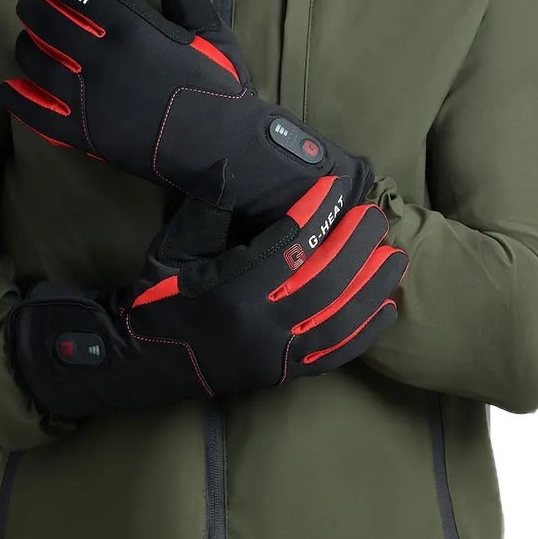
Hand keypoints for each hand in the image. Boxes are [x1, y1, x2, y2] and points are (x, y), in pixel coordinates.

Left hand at [1, 0, 374, 231]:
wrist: (220, 149)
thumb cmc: (221, 90)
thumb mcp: (214, 36)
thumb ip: (189, 1)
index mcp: (133, 29)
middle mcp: (102, 58)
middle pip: (49, 22)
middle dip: (33, 4)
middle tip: (29, 0)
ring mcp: (88, 97)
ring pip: (37, 63)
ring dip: (25, 45)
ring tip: (25, 39)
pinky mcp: (84, 133)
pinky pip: (37, 113)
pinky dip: (19, 99)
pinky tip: (10, 88)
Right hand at [8, 162, 406, 421]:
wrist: (143, 359)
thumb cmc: (158, 295)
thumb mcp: (173, 249)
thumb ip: (207, 209)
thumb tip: (234, 164)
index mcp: (230, 290)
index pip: (287, 247)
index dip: (316, 213)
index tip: (336, 187)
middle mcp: (259, 325)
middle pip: (323, 280)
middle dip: (355, 244)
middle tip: (376, 215)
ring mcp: (275, 355)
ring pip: (338, 319)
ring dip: (371, 287)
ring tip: (394, 256)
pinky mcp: (282, 374)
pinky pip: (334, 356)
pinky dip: (364, 334)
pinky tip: (387, 310)